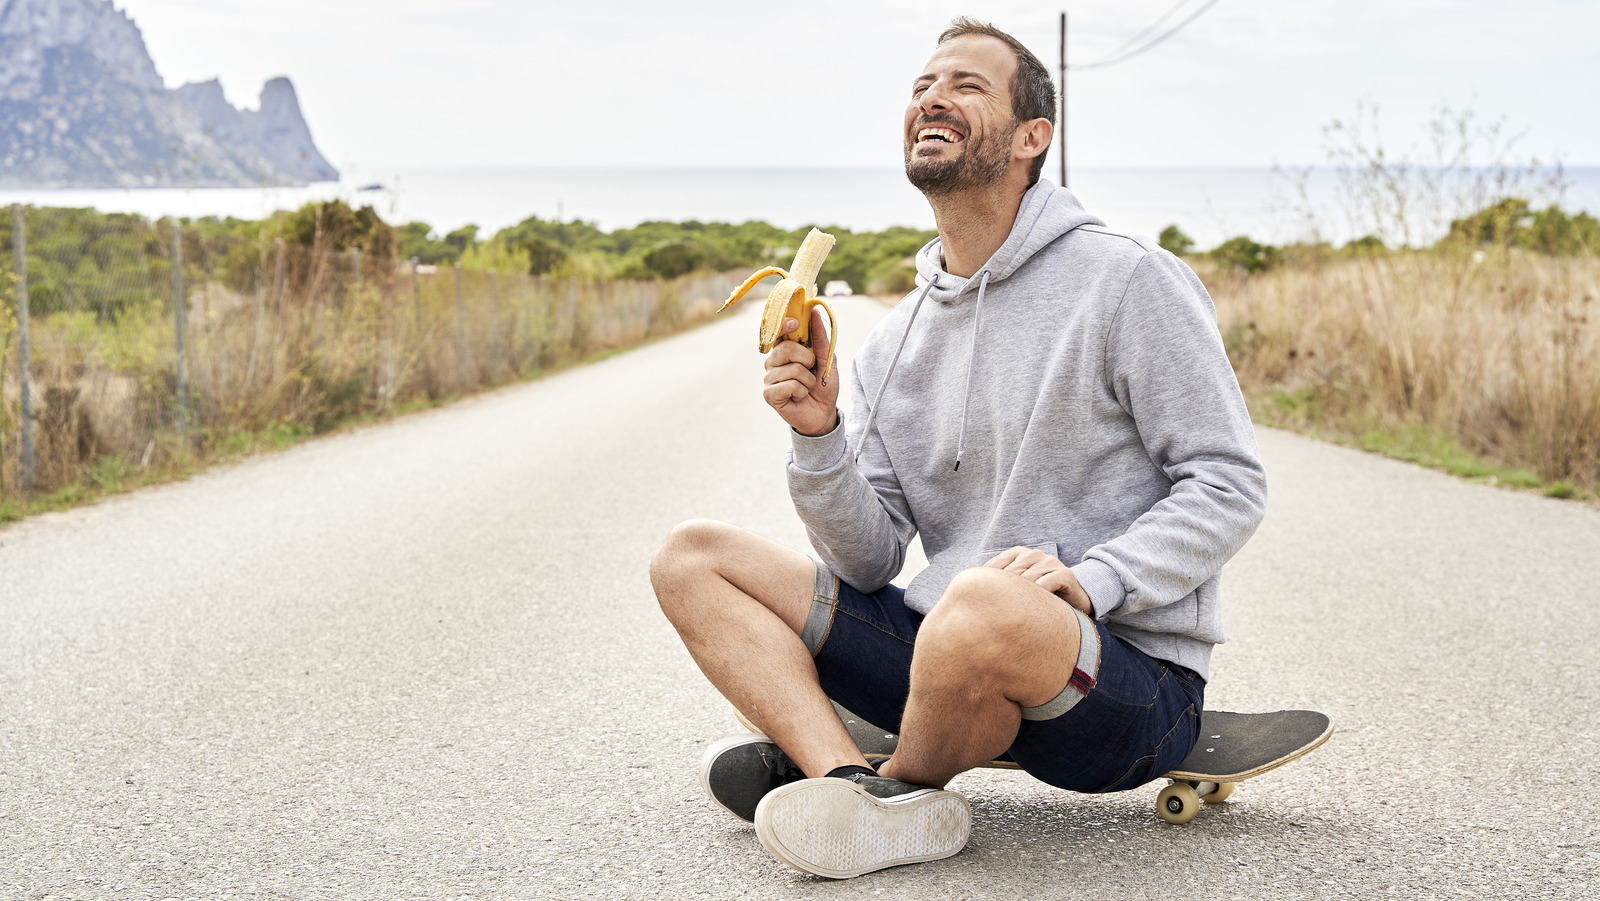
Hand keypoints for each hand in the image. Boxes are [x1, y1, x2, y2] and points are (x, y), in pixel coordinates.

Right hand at [763, 306, 838, 436]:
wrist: (823, 413)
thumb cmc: (823, 385)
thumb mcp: (827, 359)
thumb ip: (821, 338)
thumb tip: (815, 313)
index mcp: (784, 350)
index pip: (777, 332)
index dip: (784, 324)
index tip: (796, 322)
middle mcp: (772, 362)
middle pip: (786, 349)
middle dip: (807, 359)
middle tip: (811, 369)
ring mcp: (769, 378)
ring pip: (792, 370)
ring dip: (808, 380)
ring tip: (807, 387)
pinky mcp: (769, 394)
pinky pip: (790, 385)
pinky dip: (802, 392)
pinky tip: (799, 397)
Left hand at [984, 546, 1092, 615]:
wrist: (1075, 599)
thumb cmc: (1040, 596)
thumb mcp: (1019, 589)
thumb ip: (1001, 586)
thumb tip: (971, 593)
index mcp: (1020, 554)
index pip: (997, 565)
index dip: (988, 584)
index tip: (980, 601)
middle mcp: (1035, 554)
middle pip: (1011, 573)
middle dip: (1003, 593)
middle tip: (995, 612)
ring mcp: (1050, 562)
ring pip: (1027, 579)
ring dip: (1021, 597)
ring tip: (1015, 614)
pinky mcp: (1065, 574)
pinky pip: (1046, 583)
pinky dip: (1039, 595)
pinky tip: (1035, 608)